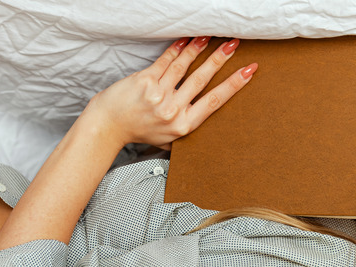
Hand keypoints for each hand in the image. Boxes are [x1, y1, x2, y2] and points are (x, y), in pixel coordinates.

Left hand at [85, 36, 256, 147]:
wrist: (108, 126)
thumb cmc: (138, 131)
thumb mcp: (167, 140)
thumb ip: (184, 129)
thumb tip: (203, 119)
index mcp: (183, 126)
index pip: (214, 101)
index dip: (233, 85)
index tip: (248, 72)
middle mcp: (173, 111)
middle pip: (202, 79)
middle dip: (220, 59)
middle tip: (234, 45)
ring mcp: (158, 94)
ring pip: (184, 66)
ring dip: (200, 49)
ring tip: (213, 37)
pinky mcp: (145, 80)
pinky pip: (166, 61)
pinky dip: (178, 48)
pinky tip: (188, 39)